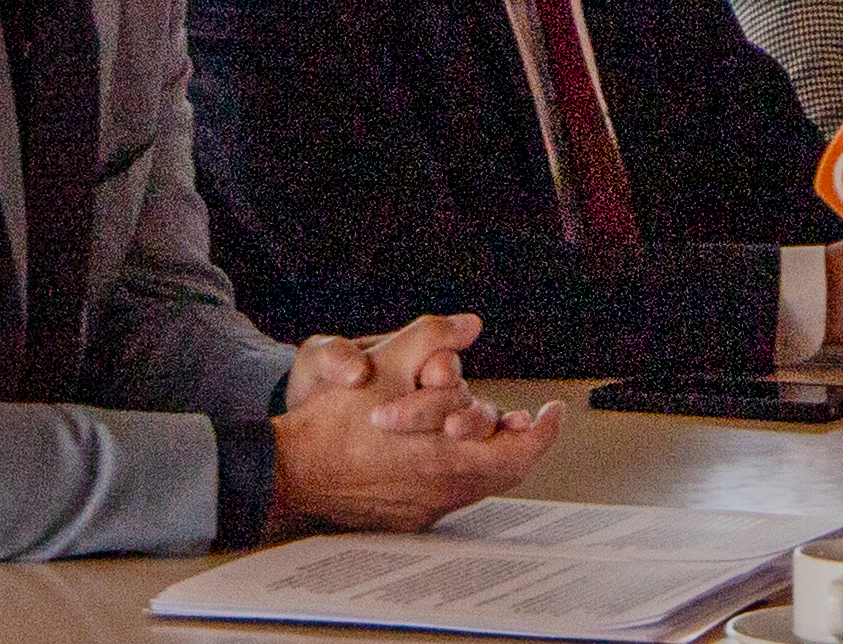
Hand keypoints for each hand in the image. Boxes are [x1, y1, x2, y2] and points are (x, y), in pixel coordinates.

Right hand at [268, 315, 560, 534]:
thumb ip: (432, 337)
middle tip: (528, 420)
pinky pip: (446, 495)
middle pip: (505, 472)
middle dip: (521, 442)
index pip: (520, 453)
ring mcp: (423, 509)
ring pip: (477, 484)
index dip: (544, 431)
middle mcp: (442, 490)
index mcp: (449, 457)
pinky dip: (459, 470)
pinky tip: (447, 450)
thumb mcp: (386, 362)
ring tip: (491, 428)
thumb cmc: (335, 421)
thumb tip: (469, 324)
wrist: (290, 471)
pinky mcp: (403, 518)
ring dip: (489, 455)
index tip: (552, 412)